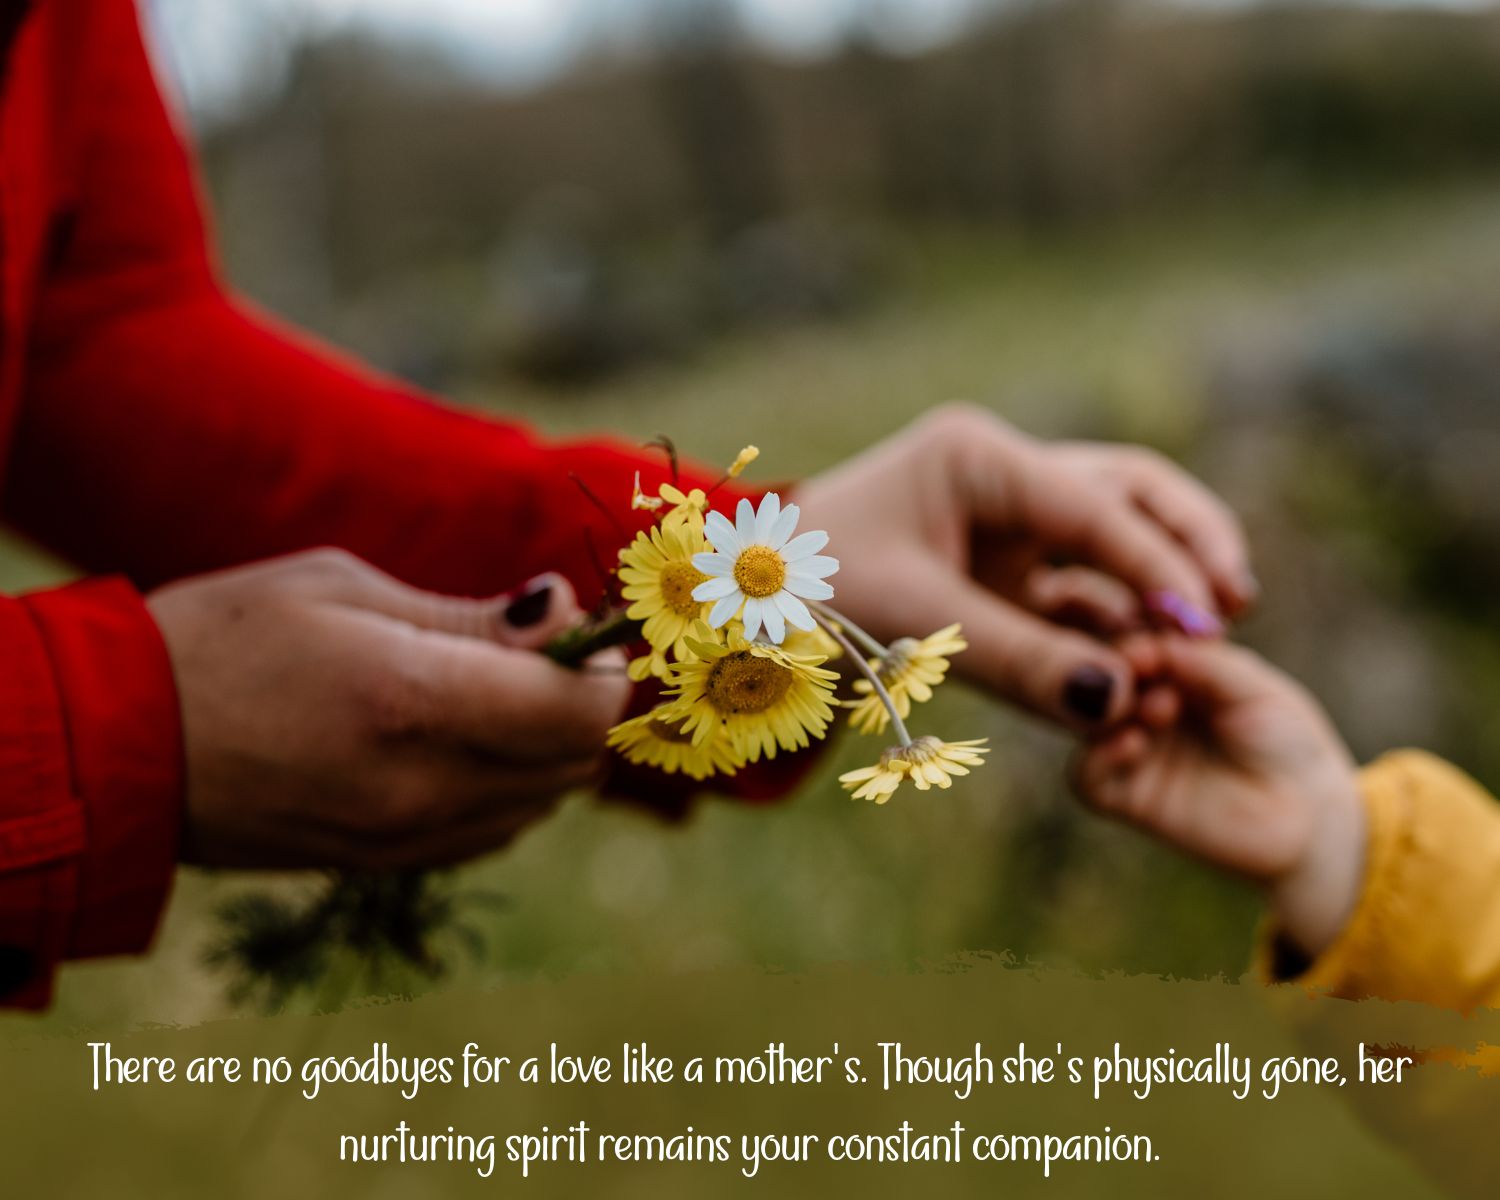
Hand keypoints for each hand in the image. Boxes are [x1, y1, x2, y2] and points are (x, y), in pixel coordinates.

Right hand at [147, 548, 628, 869]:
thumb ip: (471, 617)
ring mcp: (406, 839)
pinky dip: (508, 785)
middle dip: (582, 704)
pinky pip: (493, 831)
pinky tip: (461, 738)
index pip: (579, 712)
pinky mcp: (386, 864)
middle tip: (544, 651)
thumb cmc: (227, 638)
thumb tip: (565, 611)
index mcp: (413, 702)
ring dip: (547, 747)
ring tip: (494, 689)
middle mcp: (424, 787)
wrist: (122, 747)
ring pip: (541, 802)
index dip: (602, 670)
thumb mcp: (347, 590)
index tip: (584, 633)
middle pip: (574, 763)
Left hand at [794, 404, 1255, 728]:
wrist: (744, 610)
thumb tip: (1117, 704)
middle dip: (1186, 542)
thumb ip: (1019, 662)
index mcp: (976, 458)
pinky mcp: (1005, 562)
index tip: (1207, 624)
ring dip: (1162, 575)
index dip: (1156, 564)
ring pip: (1114, 529)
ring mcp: (1006, 516)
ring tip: (1213, 633)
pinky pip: (1081, 579)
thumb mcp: (913, 627)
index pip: (1092, 504)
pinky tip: (1149, 657)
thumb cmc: (809, 599)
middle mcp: (1001, 473)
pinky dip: (1117, 613)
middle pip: (1126, 491)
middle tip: (1234, 606)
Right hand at [1073, 636, 1365, 959]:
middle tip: (1145, 667)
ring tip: (1159, 708)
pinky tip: (1133, 744)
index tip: (1152, 638)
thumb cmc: (1287, 741)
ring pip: (1085, 721)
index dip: (1135, 633)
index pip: (1130, 635)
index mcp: (1170, 666)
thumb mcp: (1255, 688)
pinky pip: (1086, 777)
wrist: (1308, 817)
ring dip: (1111, 707)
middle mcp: (1140, 702)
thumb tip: (1154, 641)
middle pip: (1097, 672)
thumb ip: (1205, 663)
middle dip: (1119, 666)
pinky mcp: (1126, 797)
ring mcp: (1130, 747)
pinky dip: (1099, 757)